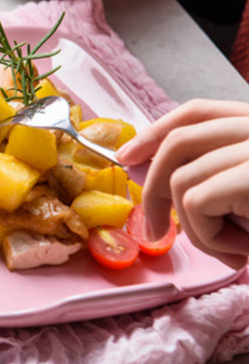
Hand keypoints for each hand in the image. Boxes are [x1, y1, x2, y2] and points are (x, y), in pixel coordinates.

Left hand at [117, 99, 248, 257]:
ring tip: (231, 250)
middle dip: (154, 187)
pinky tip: (241, 250)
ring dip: (196, 227)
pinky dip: (209, 237)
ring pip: (181, 179)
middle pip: (180, 141)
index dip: (156, 132)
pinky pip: (195, 203)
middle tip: (152, 231)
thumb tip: (145, 170)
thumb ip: (213, 175)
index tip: (126, 156)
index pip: (198, 112)